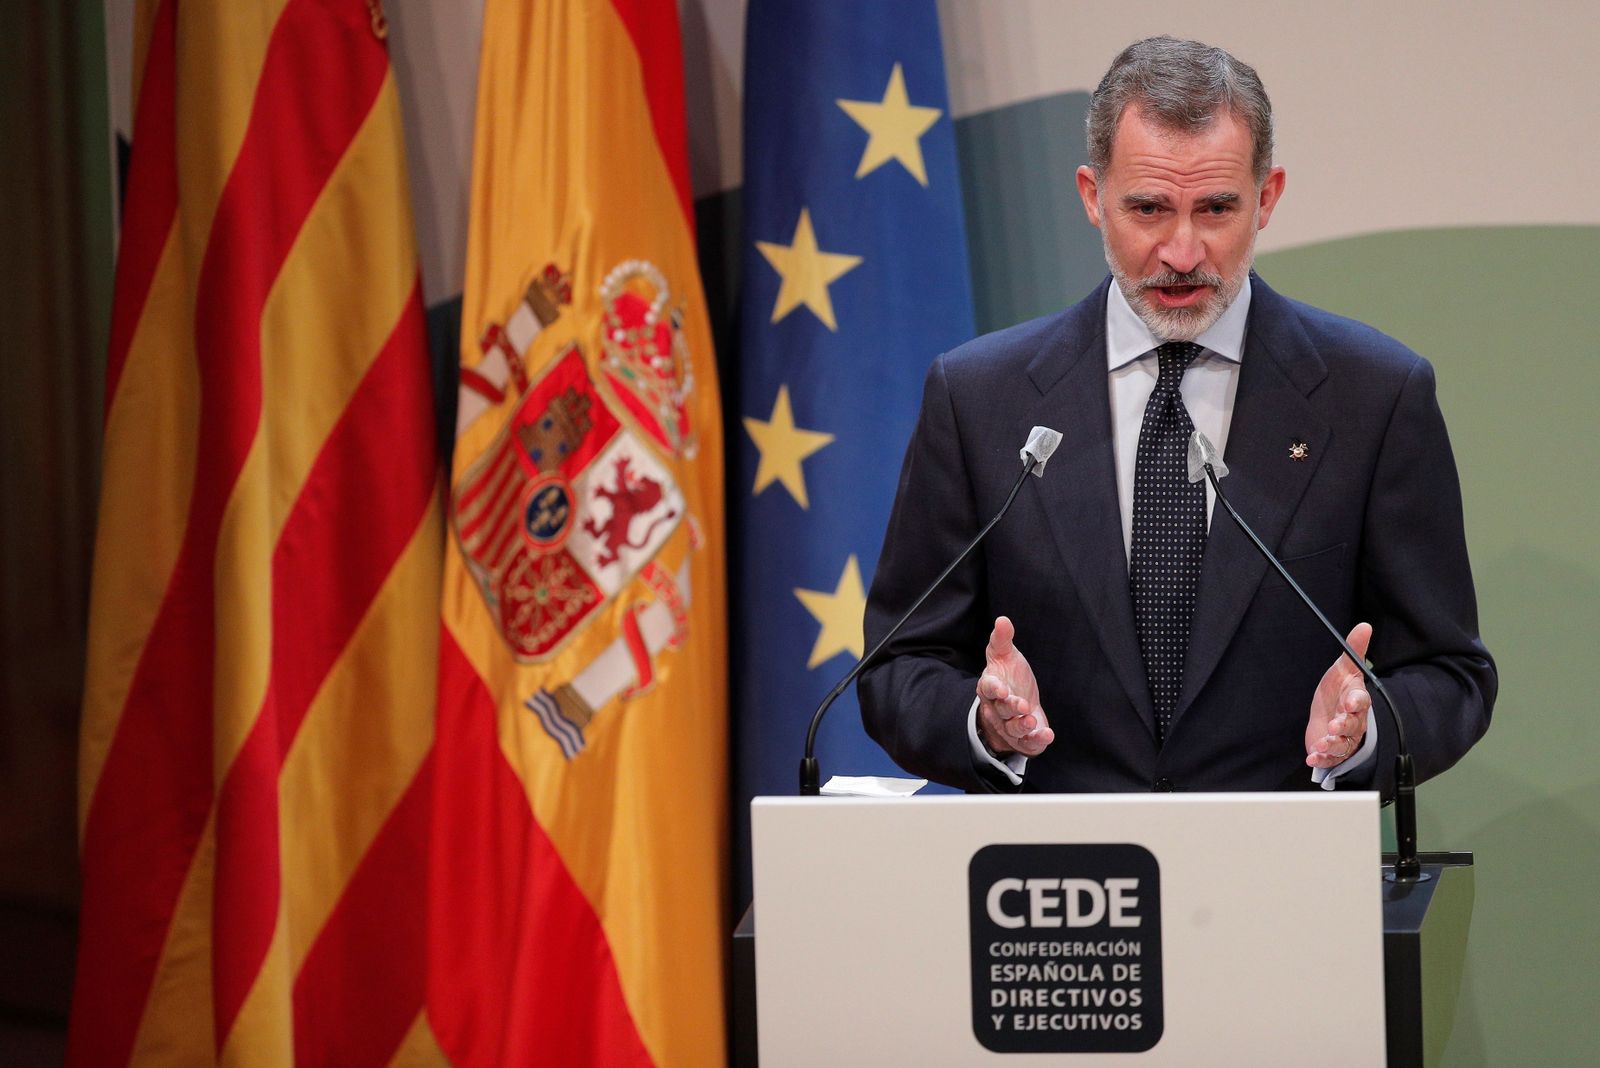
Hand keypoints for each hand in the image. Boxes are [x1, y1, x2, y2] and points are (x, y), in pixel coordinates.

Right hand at [976, 616, 1052, 756]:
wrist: (1015, 705)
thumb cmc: (1009, 677)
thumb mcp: (1004, 656)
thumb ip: (1002, 639)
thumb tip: (1002, 619)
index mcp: (990, 687)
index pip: (988, 688)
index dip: (994, 689)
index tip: (1002, 689)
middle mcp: (997, 709)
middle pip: (1001, 710)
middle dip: (1011, 708)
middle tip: (1022, 705)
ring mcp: (1009, 725)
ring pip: (1012, 728)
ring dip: (1021, 726)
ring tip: (1031, 721)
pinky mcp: (1023, 739)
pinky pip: (1028, 743)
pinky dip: (1037, 741)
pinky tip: (1047, 735)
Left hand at [1306, 622, 1373, 768]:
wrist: (1329, 714)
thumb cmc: (1339, 691)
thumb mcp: (1344, 669)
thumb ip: (1354, 650)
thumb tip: (1364, 625)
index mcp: (1356, 700)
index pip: (1361, 701)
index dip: (1357, 702)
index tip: (1351, 702)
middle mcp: (1353, 721)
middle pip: (1353, 725)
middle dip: (1344, 725)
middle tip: (1335, 725)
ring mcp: (1343, 737)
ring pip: (1343, 743)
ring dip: (1333, 744)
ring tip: (1323, 743)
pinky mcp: (1331, 750)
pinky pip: (1330, 758)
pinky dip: (1322, 759)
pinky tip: (1312, 758)